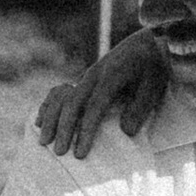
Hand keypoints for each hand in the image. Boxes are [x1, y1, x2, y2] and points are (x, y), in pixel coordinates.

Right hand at [35, 29, 167, 156]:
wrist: (147, 41)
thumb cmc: (153, 65)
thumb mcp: (155, 85)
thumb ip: (141, 107)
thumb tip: (126, 131)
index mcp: (112, 76)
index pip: (94, 107)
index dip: (86, 131)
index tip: (80, 153)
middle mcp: (94, 75)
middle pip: (73, 104)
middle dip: (65, 129)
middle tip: (60, 153)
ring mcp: (86, 76)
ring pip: (62, 98)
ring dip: (51, 119)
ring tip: (43, 142)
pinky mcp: (84, 79)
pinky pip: (59, 91)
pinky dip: (49, 106)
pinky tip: (40, 121)